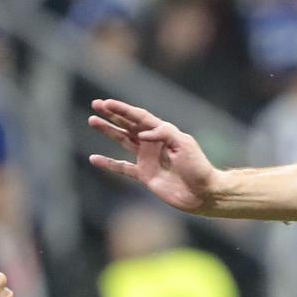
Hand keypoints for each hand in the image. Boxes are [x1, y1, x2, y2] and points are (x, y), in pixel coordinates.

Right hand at [88, 99, 223, 212]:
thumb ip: (163, 133)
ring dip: (108, 131)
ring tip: (92, 121)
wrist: (203, 193)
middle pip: (128, 125)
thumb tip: (142, 134)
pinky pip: (123, 168)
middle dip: (112, 115)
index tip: (107, 103)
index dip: (123, 109)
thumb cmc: (198, 167)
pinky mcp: (145, 175)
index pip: (140, 117)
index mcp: (164, 132)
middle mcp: (153, 143)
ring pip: (123, 141)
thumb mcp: (184, 144)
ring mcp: (148, 159)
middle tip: (95, 104)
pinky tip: (94, 159)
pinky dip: (109, 164)